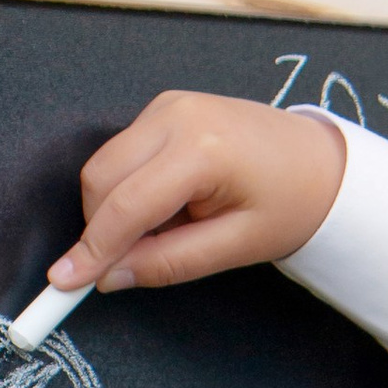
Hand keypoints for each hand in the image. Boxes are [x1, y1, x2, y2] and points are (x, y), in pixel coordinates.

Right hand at [48, 91, 346, 297]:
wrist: (323, 162)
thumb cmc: (291, 203)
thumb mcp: (235, 246)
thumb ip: (169, 263)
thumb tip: (110, 277)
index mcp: (201, 149)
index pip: (126, 206)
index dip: (93, 249)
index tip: (64, 282)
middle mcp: (177, 115)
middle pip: (100, 179)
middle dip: (100, 228)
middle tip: (128, 265)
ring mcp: (168, 105)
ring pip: (105, 166)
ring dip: (117, 209)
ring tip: (172, 228)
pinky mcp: (164, 108)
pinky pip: (124, 154)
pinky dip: (130, 188)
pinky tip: (172, 205)